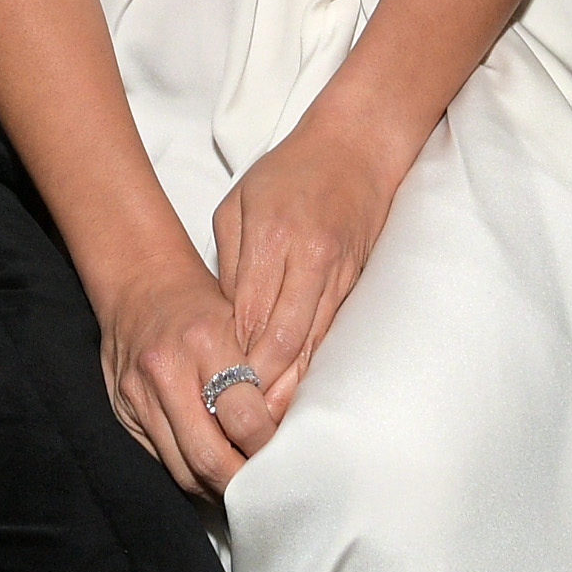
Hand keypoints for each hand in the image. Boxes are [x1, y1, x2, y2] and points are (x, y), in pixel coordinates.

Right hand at [95, 252, 277, 497]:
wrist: (139, 282)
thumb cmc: (201, 303)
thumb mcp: (242, 322)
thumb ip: (263, 378)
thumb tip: (288, 435)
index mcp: (204, 342)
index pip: (244, 419)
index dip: (267, 448)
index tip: (284, 455)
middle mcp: (165, 371)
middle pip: (208, 457)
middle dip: (241, 482)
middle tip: (265, 486)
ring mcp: (137, 395)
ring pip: (182, 470)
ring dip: (216, 487)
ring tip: (241, 484)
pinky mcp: (122, 412)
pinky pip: (161, 460)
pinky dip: (190, 472)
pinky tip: (211, 470)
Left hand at [208, 112, 410, 409]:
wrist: (356, 149)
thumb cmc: (288, 173)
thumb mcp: (237, 204)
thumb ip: (228, 261)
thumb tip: (221, 320)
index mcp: (272, 237)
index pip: (248, 313)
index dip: (232, 356)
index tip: (214, 389)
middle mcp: (309, 260)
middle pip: (283, 338)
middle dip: (261, 383)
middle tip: (239, 419)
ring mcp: (338, 274)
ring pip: (313, 344)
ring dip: (291, 385)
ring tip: (267, 422)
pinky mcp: (357, 283)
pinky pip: (333, 334)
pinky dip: (314, 366)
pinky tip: (300, 392)